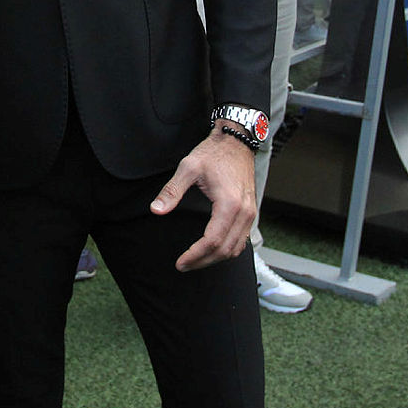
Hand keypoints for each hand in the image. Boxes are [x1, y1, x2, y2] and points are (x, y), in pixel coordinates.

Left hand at [150, 127, 255, 271]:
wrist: (236, 142)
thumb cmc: (213, 153)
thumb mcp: (188, 167)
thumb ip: (172, 191)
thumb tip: (156, 210)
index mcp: (229, 204)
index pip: (213, 241)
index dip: (195, 255)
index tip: (180, 262)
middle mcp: (244, 213)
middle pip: (225, 250)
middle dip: (203, 261)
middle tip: (184, 265)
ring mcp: (250, 214)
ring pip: (236, 249)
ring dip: (216, 259)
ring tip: (195, 261)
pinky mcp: (251, 212)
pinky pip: (242, 241)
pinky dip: (227, 250)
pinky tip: (212, 250)